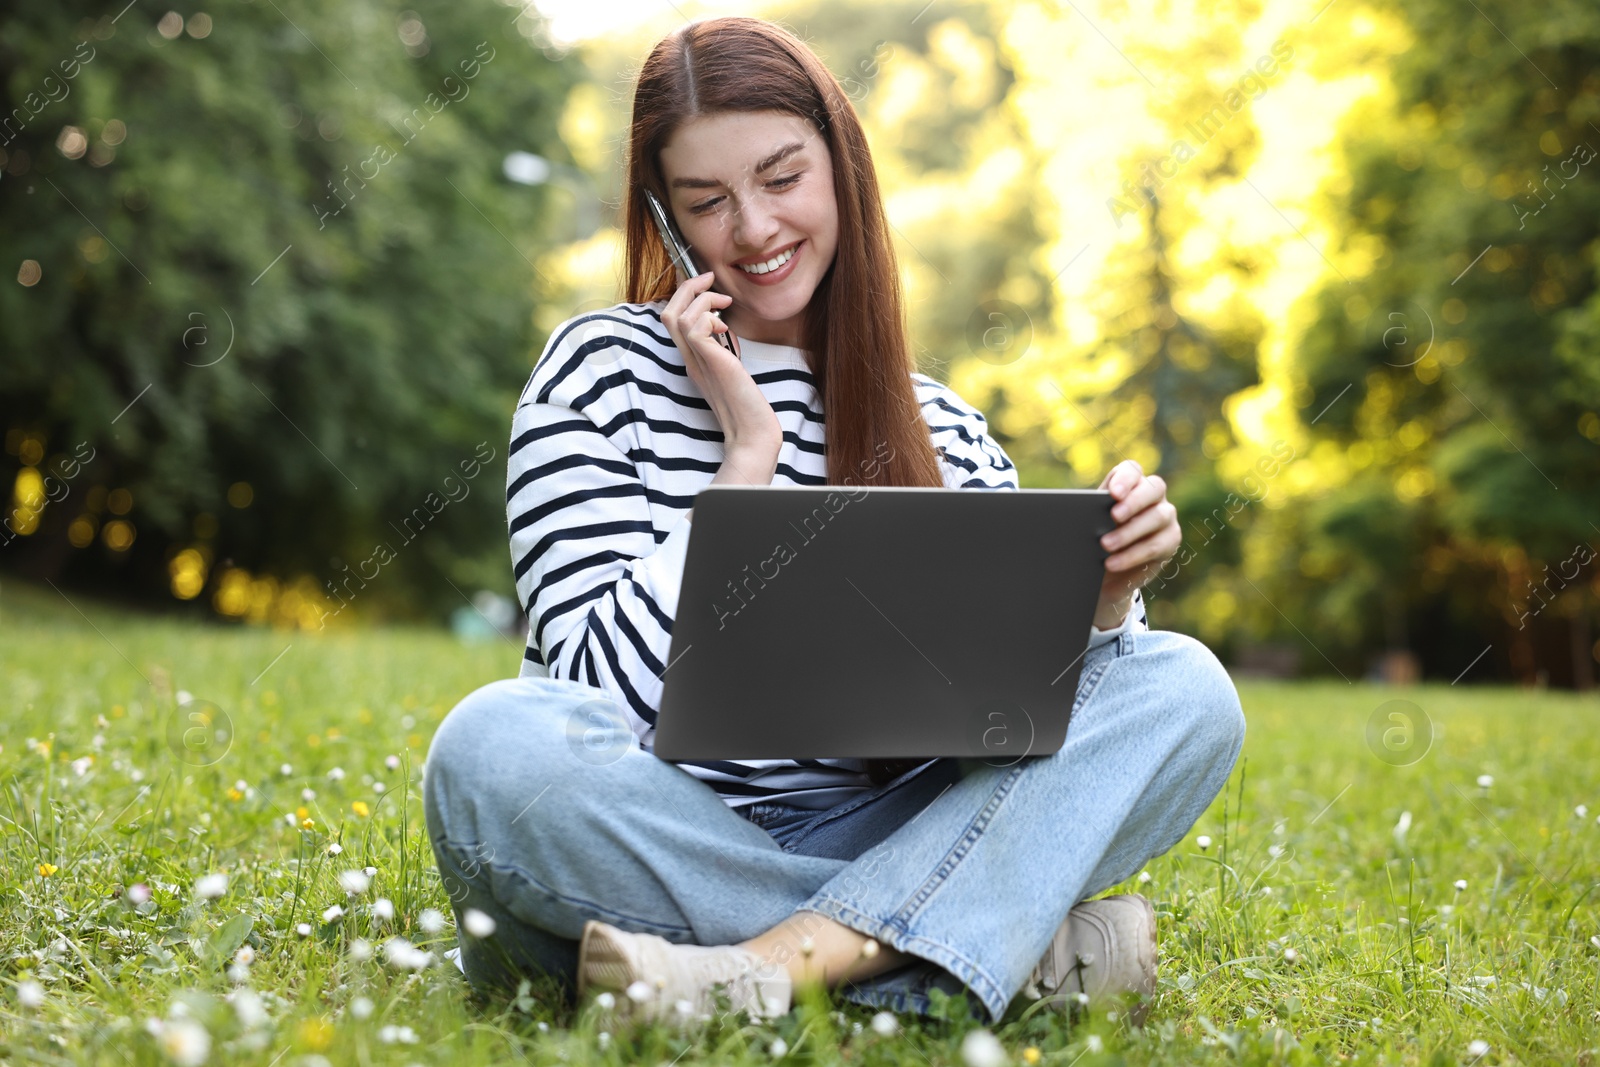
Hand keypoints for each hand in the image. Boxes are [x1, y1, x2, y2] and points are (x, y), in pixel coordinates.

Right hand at [661, 269, 780, 458]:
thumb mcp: (731, 369)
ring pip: (678, 316)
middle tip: (710, 278)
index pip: (674, 320)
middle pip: (668, 314)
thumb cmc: (748, 405)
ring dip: (701, 299)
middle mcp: (690, 360)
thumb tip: (724, 325)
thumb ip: (722, 350)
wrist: (752, 433)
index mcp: (694, 360)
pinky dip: (709, 317)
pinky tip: (725, 327)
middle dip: (687, 288)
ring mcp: (697, 362)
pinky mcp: (711, 363)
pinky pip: (694, 328)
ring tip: (724, 303)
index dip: (685, 296)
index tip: (708, 285)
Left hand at [1093, 459, 1178, 629]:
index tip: (1112, 493)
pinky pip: (1156, 545)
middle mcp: (1153, 495)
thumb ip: (1086, 512)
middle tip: (1113, 516)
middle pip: (1153, 488)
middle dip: (1133, 501)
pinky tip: (1113, 563)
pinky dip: (1133, 555)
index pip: (1132, 470)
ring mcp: (1165, 516)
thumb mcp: (1088, 524)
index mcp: (1130, 483)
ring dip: (1130, 531)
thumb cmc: (1094, 540)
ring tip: (1105, 544)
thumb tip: (1071, 512)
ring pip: (1157, 516)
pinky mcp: (1170, 540)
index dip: (1125, 478)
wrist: (1107, 572)